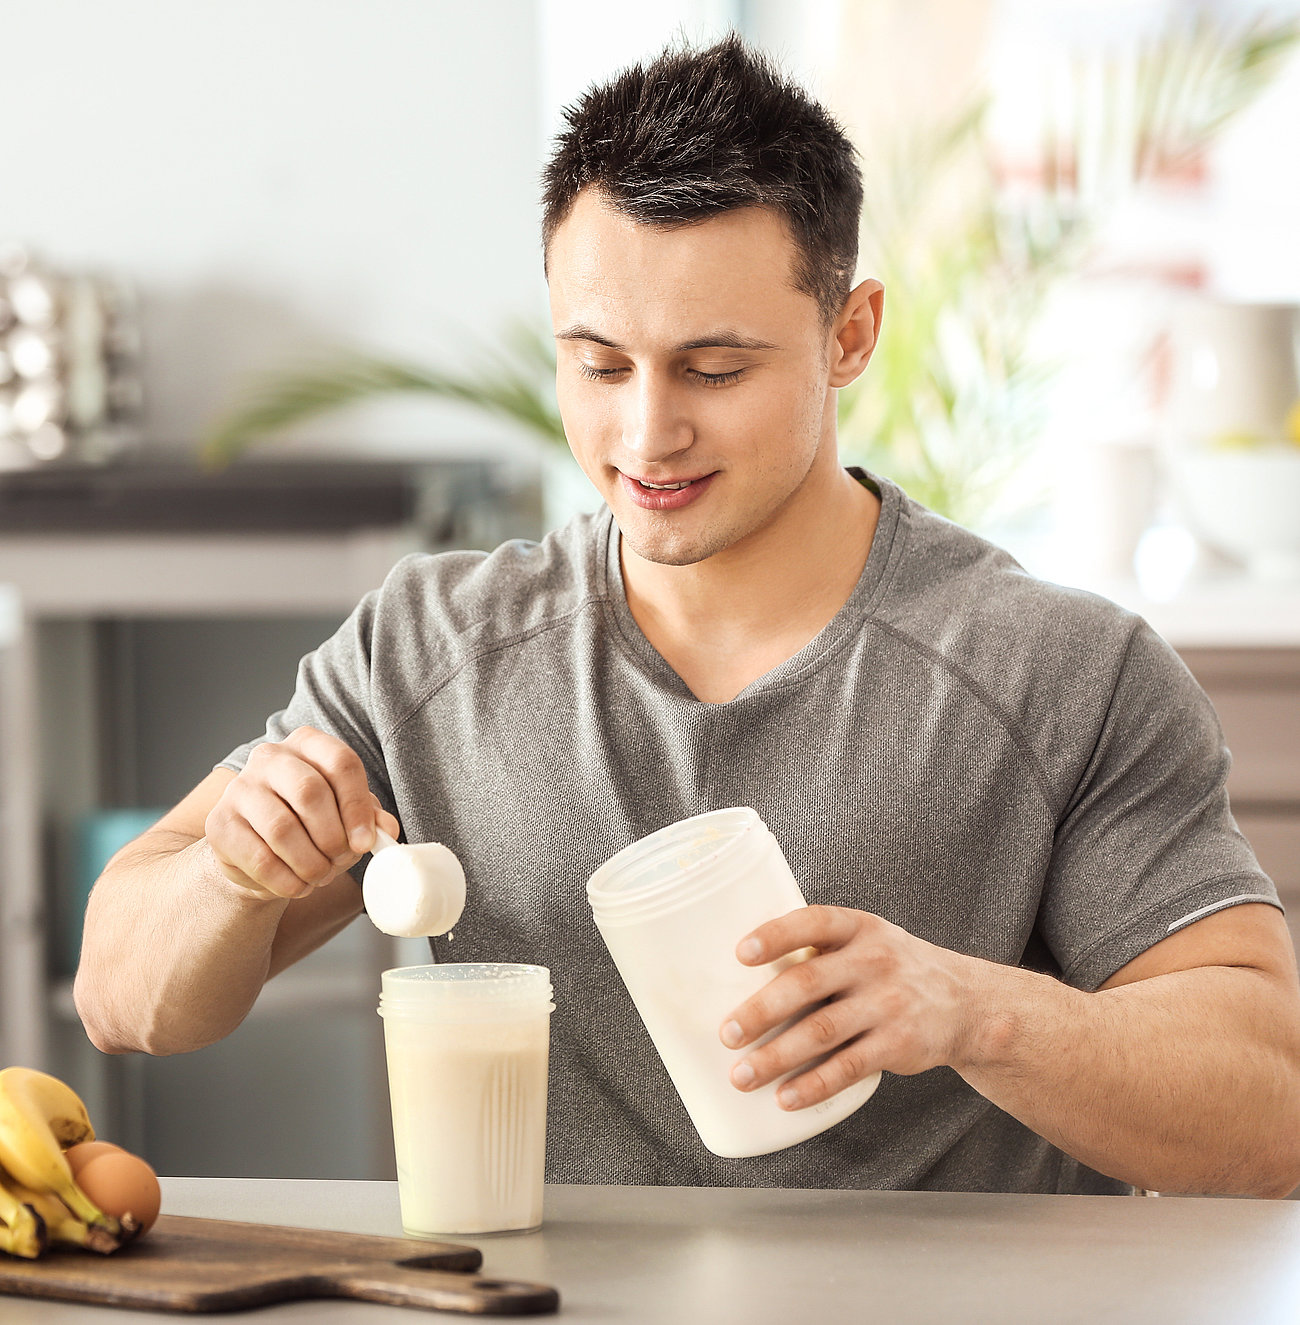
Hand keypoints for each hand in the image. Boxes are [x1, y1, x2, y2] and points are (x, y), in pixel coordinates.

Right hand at [203, 726, 399, 900]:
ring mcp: (239, 788)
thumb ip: (368, 818)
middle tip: (340, 860)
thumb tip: (386, 830)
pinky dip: (287, 880)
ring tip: (320, 875)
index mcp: (308, 744)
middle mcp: (270, 757)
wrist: (258, 851)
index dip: (357, 806)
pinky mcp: (219, 824)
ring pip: (282, 829)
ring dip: (310, 863)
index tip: (366, 842)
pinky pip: (260, 858)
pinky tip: (298, 885)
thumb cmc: (311, 825)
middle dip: (332, 836)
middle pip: (310, 792)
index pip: (340, 763)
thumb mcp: (345, 814)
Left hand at [719, 906, 977, 1109]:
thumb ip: (819, 950)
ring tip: (742, 1075)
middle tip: (727, 1034)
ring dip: (776, 1056)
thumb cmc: (891, 969)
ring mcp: (888, 1003)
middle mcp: (873, 961)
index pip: (813, 921)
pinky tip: (785, 1097)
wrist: (966, 1002)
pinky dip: (813, 1084)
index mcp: (858, 928)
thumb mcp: (866, 941)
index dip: (776, 935)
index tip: (740, 954)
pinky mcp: (898, 1044)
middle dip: (761, 1010)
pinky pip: (848, 1068)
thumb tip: (737, 975)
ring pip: (821, 1032)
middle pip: (807, 983)